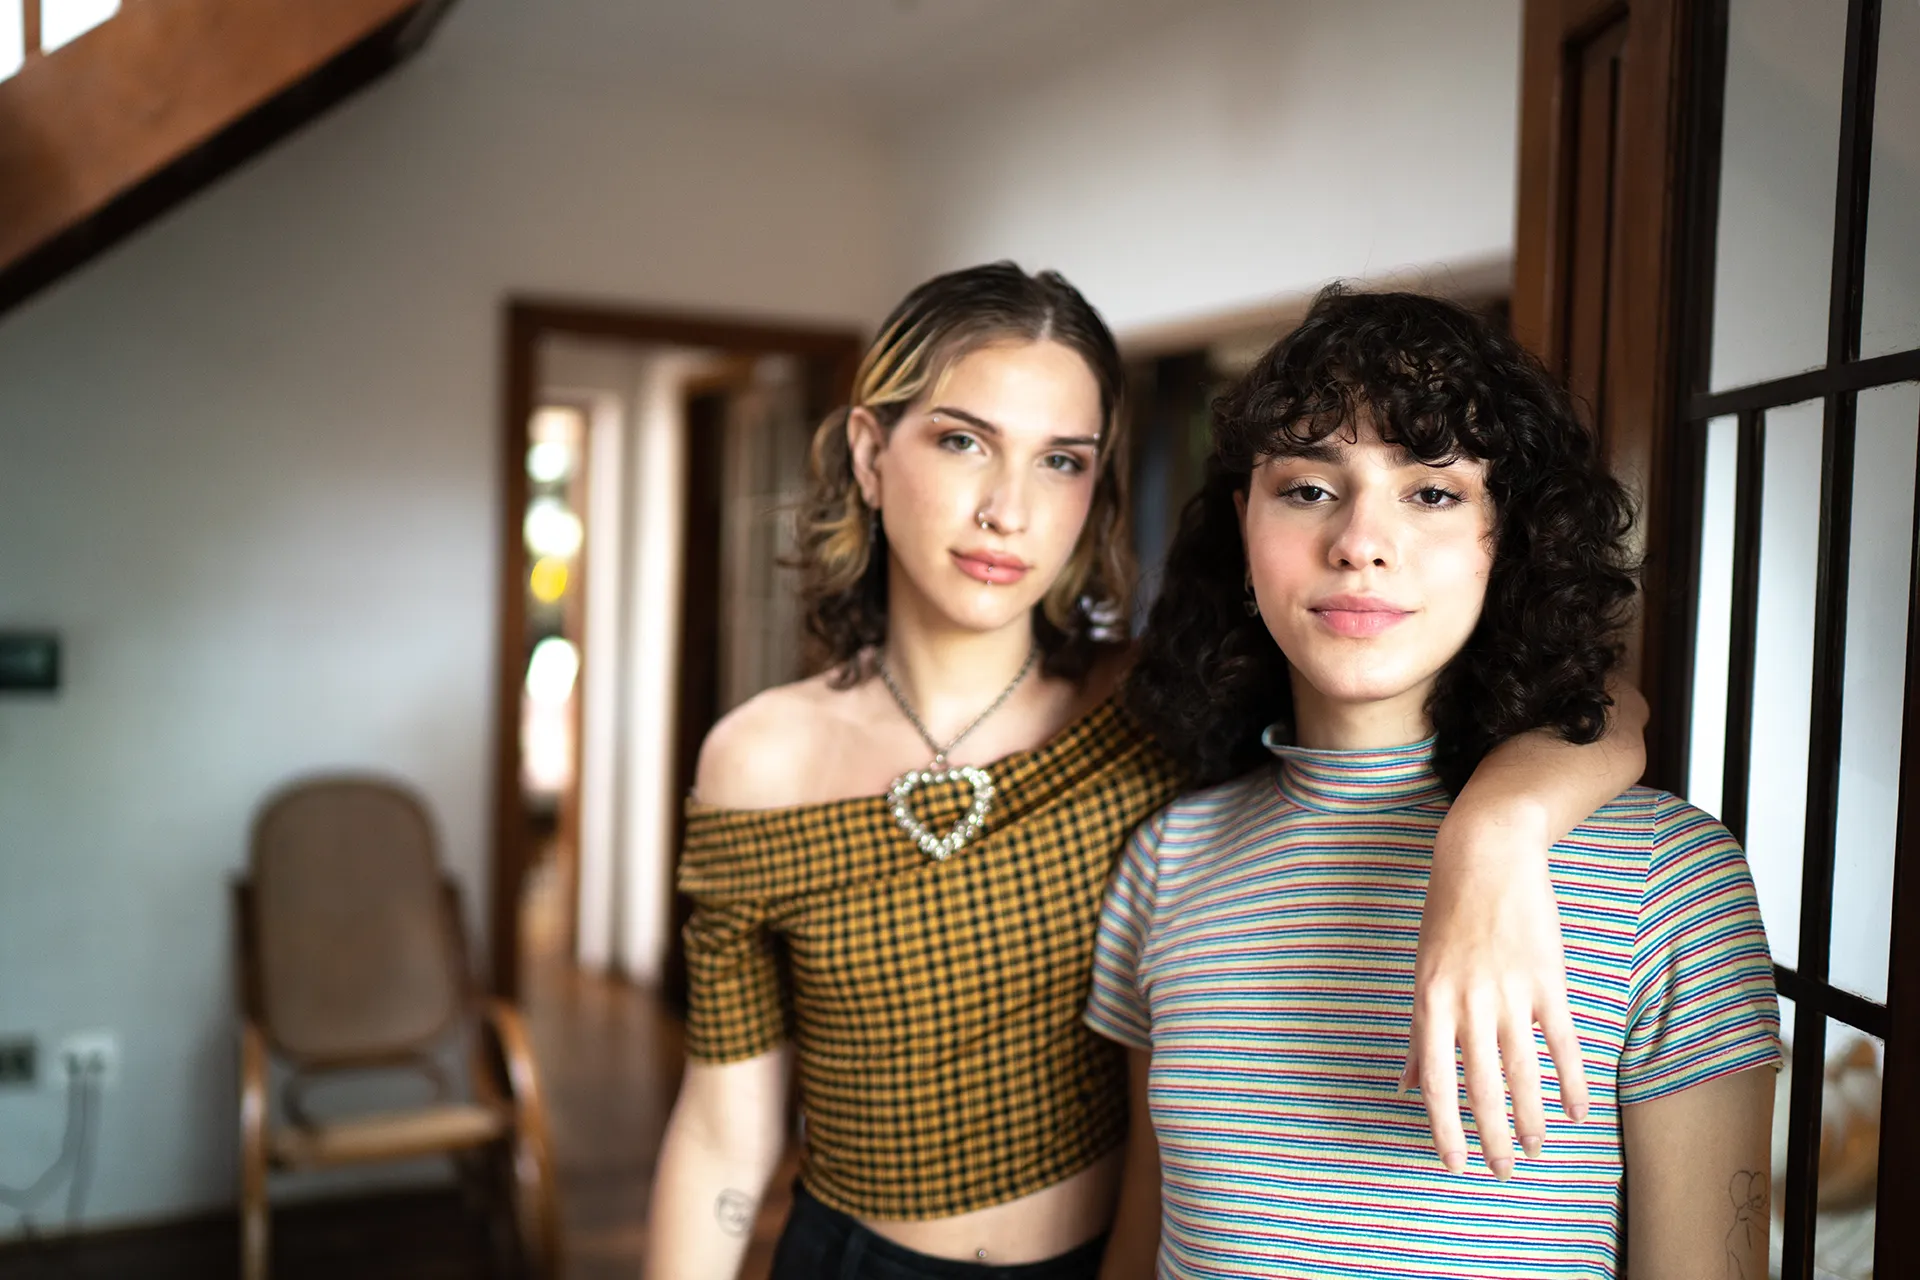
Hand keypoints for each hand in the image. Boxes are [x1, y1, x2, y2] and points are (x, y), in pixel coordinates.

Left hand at [1402, 810, 1588, 1179]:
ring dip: (1532, 1119)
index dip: (1445, 1128)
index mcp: (1430, 1002)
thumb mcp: (1423, 972)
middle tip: (1503, 1173)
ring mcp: (1510, 992)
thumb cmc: (1447, 915)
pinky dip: (1571, 1081)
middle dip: (1492, 1137)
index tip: (1454, 1165)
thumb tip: (1406, 1086)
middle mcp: (1468, 1003)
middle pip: (1481, 1087)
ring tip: (1537, 1151)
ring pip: (1522, 1073)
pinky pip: (1561, 1043)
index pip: (1436, 1082)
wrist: (1486, 854)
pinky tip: (1577, 1112)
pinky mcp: (1548, 980)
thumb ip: (1421, 1035)